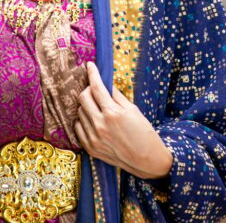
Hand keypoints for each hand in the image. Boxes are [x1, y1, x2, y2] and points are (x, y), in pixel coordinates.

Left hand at [74, 61, 172, 179]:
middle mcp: (100, 125)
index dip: (92, 74)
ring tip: (98, 108)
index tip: (89, 65)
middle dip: (88, 89)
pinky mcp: (90, 148)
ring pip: (80, 112)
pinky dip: (83, 121)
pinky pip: (78, 128)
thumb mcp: (133, 110)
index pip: (97, 87)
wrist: (147, 160)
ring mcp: (94, 138)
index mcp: (113, 113)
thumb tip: (106, 85)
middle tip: (96, 90)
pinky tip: (93, 120)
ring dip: (87, 106)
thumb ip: (117, 97)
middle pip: (83, 98)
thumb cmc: (144, 133)